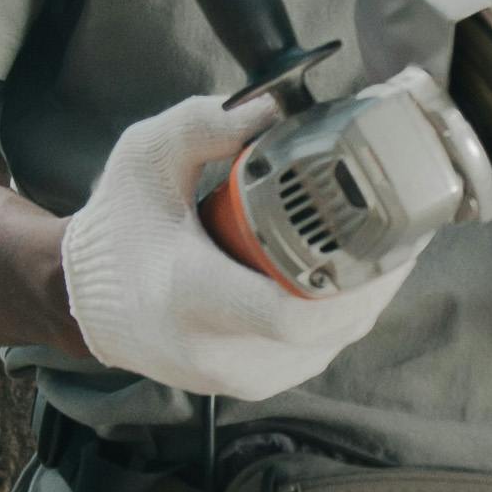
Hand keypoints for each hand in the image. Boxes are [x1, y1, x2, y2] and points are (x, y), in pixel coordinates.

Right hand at [62, 94, 415, 400]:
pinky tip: (359, 282)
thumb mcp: (145, 159)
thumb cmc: (118, 230)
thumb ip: (202, 124)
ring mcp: (234, 376)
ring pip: (330, 347)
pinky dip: (343, 319)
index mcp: (191, 295)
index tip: (388, 238)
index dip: (355, 283)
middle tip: (409, 230)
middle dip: (378, 282)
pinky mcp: (248, 383)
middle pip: (328, 330)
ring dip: (367, 300)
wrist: (82, 299)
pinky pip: (316, 355)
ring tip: (392, 250)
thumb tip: (272, 108)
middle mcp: (215, 349)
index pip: (290, 312)